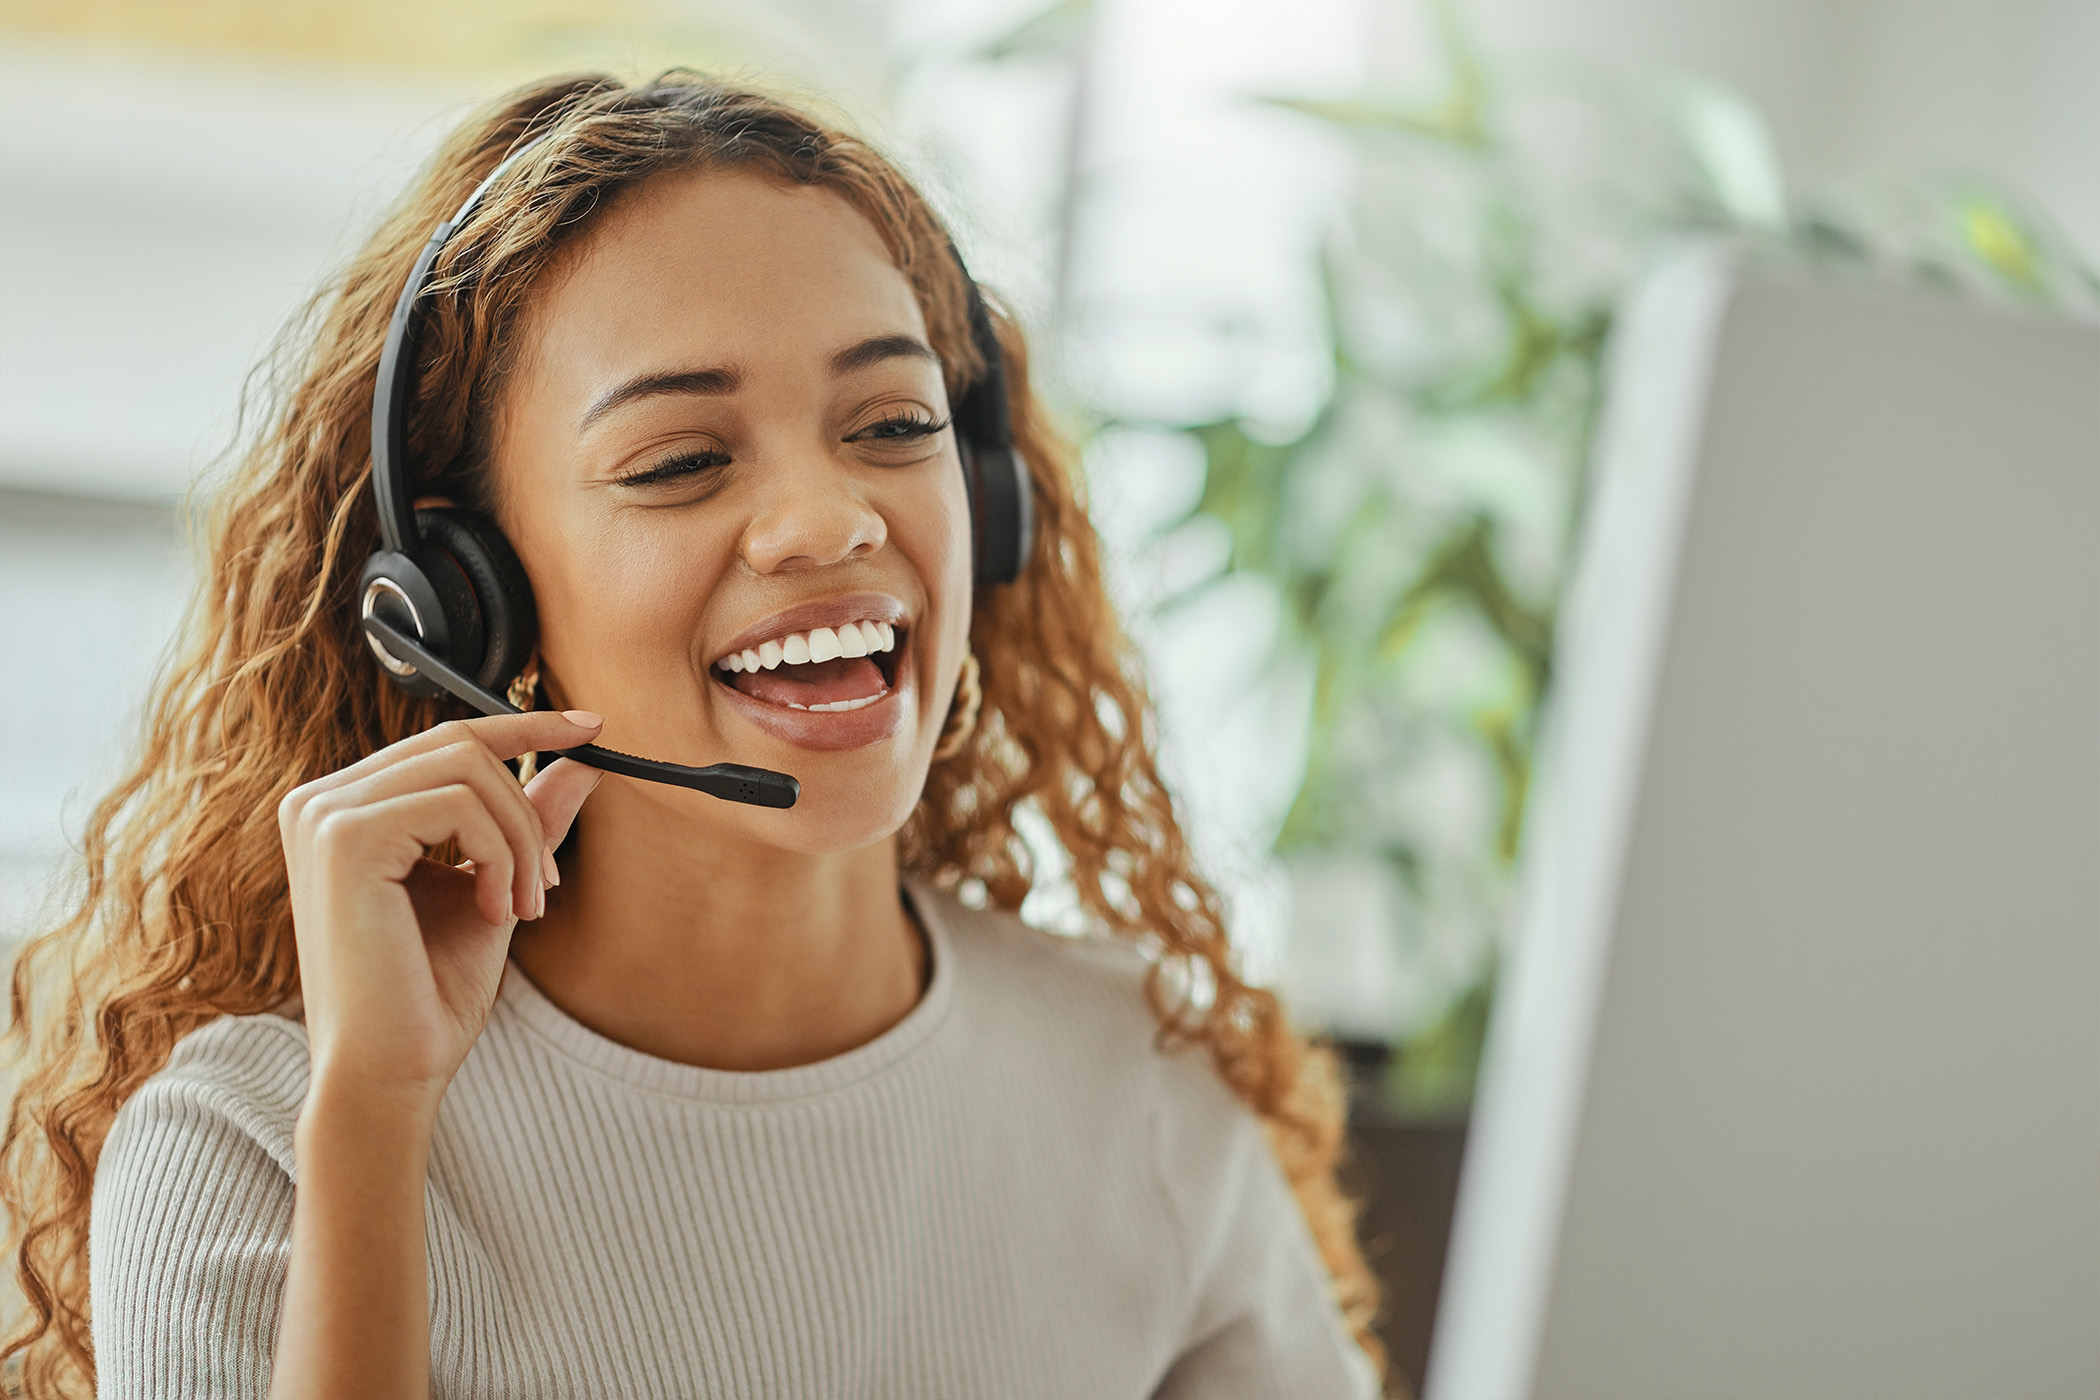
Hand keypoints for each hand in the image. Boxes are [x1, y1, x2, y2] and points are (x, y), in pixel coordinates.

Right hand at [278, 710, 605, 1106]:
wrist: (391, 1071)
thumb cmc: (430, 992)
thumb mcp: (496, 886)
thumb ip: (527, 820)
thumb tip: (584, 758)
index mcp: (345, 810)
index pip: (444, 739)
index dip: (524, 726)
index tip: (591, 728)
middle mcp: (320, 801)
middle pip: (462, 744)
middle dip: (526, 811)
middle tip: (546, 885)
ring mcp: (324, 814)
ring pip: (469, 768)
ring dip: (518, 840)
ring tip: (521, 908)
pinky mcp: (343, 836)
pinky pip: (459, 803)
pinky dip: (498, 856)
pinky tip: (493, 912)